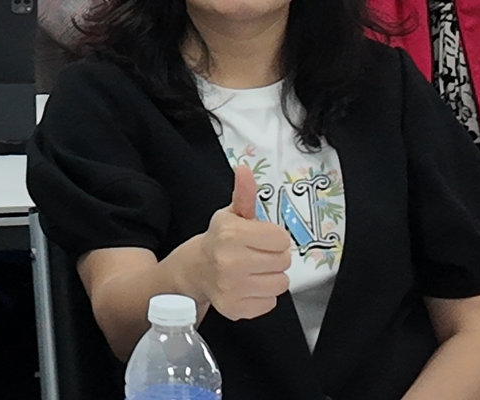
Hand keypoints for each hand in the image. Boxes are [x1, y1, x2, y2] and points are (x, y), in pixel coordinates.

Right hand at [181, 164, 291, 321]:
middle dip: (273, 256)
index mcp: (231, 234)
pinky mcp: (235, 309)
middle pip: (283, 261)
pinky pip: (270, 303)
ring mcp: (232, 288)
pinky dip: (262, 296)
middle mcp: (230, 262)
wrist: (195, 270)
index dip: (273, 237)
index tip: (260, 238)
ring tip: (253, 270)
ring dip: (271, 277)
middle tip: (256, 254)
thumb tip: (244, 170)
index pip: (281, 239)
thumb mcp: (231, 214)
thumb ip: (244, 194)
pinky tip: (247, 285)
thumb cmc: (219, 240)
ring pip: (280, 284)